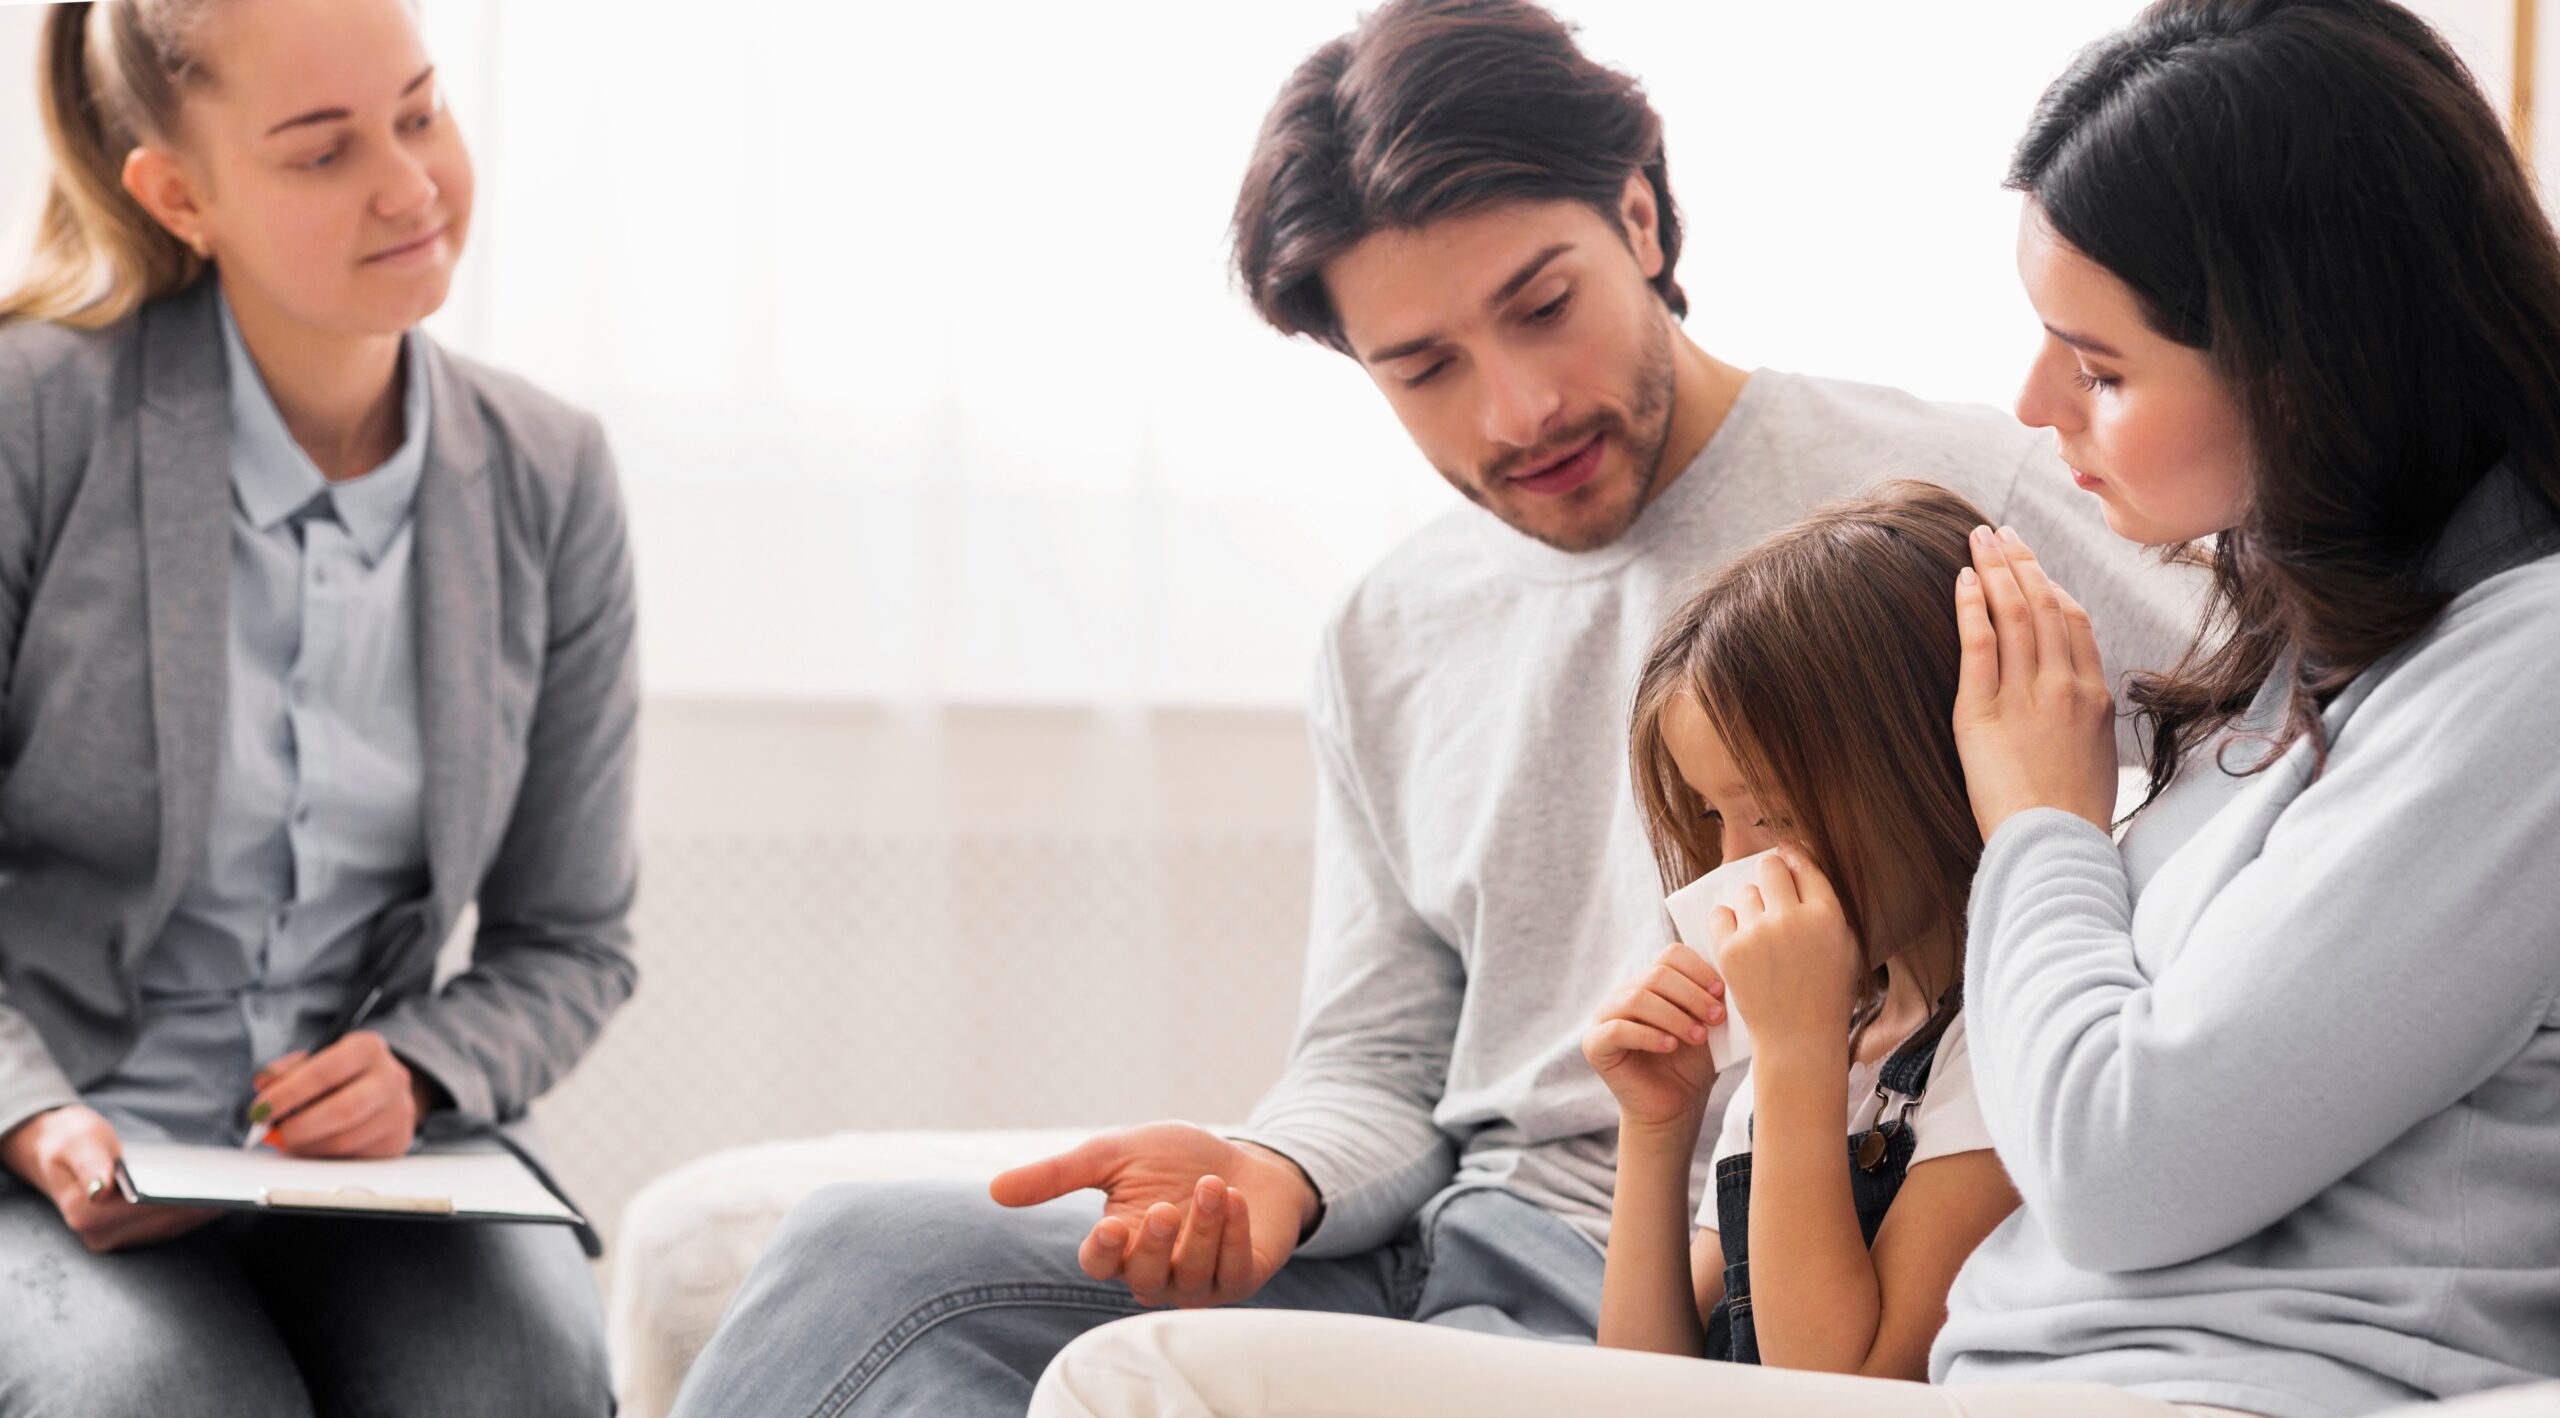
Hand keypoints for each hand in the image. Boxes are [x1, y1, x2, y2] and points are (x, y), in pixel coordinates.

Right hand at [0, 1105, 220, 1251]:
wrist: (52, 1149)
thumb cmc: (67, 1140)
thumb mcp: (77, 1142)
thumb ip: (90, 1164)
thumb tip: (100, 1189)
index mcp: (88, 1215)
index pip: (149, 1212)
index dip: (186, 1203)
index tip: (220, 1191)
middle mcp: (101, 1236)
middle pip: (166, 1223)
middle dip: (205, 1207)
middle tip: (243, 1189)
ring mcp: (114, 1238)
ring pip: (171, 1227)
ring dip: (205, 1211)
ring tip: (239, 1190)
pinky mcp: (127, 1232)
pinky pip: (167, 1224)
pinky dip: (193, 1211)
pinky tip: (219, 1194)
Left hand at [249, 1030, 431, 1158]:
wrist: (385, 1091)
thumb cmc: (343, 1076)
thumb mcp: (317, 1060)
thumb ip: (288, 1070)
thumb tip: (264, 1083)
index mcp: (367, 1048)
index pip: (325, 1072)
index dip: (287, 1094)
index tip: (260, 1110)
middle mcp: (390, 1078)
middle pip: (342, 1109)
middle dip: (299, 1127)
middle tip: (273, 1133)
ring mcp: (398, 1112)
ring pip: (345, 1140)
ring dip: (308, 1146)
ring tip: (290, 1140)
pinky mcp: (396, 1141)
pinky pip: (352, 1158)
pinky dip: (324, 1157)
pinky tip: (314, 1147)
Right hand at [987, 1121, 1315, 1307]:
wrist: (1246, 1159)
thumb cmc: (1176, 1161)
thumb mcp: (1114, 1155)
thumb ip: (1059, 1174)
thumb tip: (993, 1190)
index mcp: (1121, 1247)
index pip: (1099, 1265)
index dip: (1103, 1252)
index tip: (1110, 1225)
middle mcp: (1156, 1273)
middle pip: (1143, 1279)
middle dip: (1153, 1246)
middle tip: (1161, 1207)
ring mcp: (1199, 1282)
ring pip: (1191, 1276)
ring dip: (1202, 1231)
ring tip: (1212, 1187)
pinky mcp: (1240, 1278)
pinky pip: (1233, 1271)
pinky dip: (1233, 1234)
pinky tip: (1234, 1198)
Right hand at [1581, 942, 1725, 1133]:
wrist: (1676, 1106)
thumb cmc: (1693, 1064)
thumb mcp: (1708, 1027)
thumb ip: (1711, 1001)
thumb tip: (1726, 979)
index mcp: (1652, 982)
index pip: (1671, 955)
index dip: (1697, 969)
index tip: (1721, 991)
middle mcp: (1625, 993)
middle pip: (1656, 974)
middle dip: (1691, 995)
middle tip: (1716, 1018)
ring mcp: (1605, 1017)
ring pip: (1637, 998)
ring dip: (1674, 1016)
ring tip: (1698, 1036)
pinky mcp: (1595, 1044)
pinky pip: (1618, 1029)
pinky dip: (1649, 1035)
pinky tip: (1670, 1046)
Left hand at [1709, 850, 1864, 1065]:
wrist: (1798, 1037)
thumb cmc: (1826, 992)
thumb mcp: (1845, 946)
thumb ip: (1827, 906)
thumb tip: (1800, 864)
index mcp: (1828, 915)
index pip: (1805, 865)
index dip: (1794, 858)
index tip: (1787, 854)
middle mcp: (1793, 918)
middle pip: (1771, 867)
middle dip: (1771, 875)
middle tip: (1772, 890)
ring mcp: (1759, 933)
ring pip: (1746, 891)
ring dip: (1752, 904)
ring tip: (1762, 931)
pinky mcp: (1731, 949)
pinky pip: (1721, 914)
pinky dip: (1728, 922)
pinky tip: (1741, 937)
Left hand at [1953, 524, 2117, 839]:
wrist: (2056, 847)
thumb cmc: (2073, 816)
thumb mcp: (2096, 757)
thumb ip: (2086, 719)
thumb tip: (2078, 705)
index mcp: (2096, 694)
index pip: (2074, 621)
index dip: (2050, 585)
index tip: (2032, 565)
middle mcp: (2065, 685)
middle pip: (2044, 605)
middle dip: (2020, 562)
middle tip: (2000, 531)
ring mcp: (2027, 695)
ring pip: (2014, 614)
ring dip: (1995, 569)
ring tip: (1978, 538)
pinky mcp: (1984, 712)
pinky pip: (1979, 644)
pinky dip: (1971, 606)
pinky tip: (1962, 579)